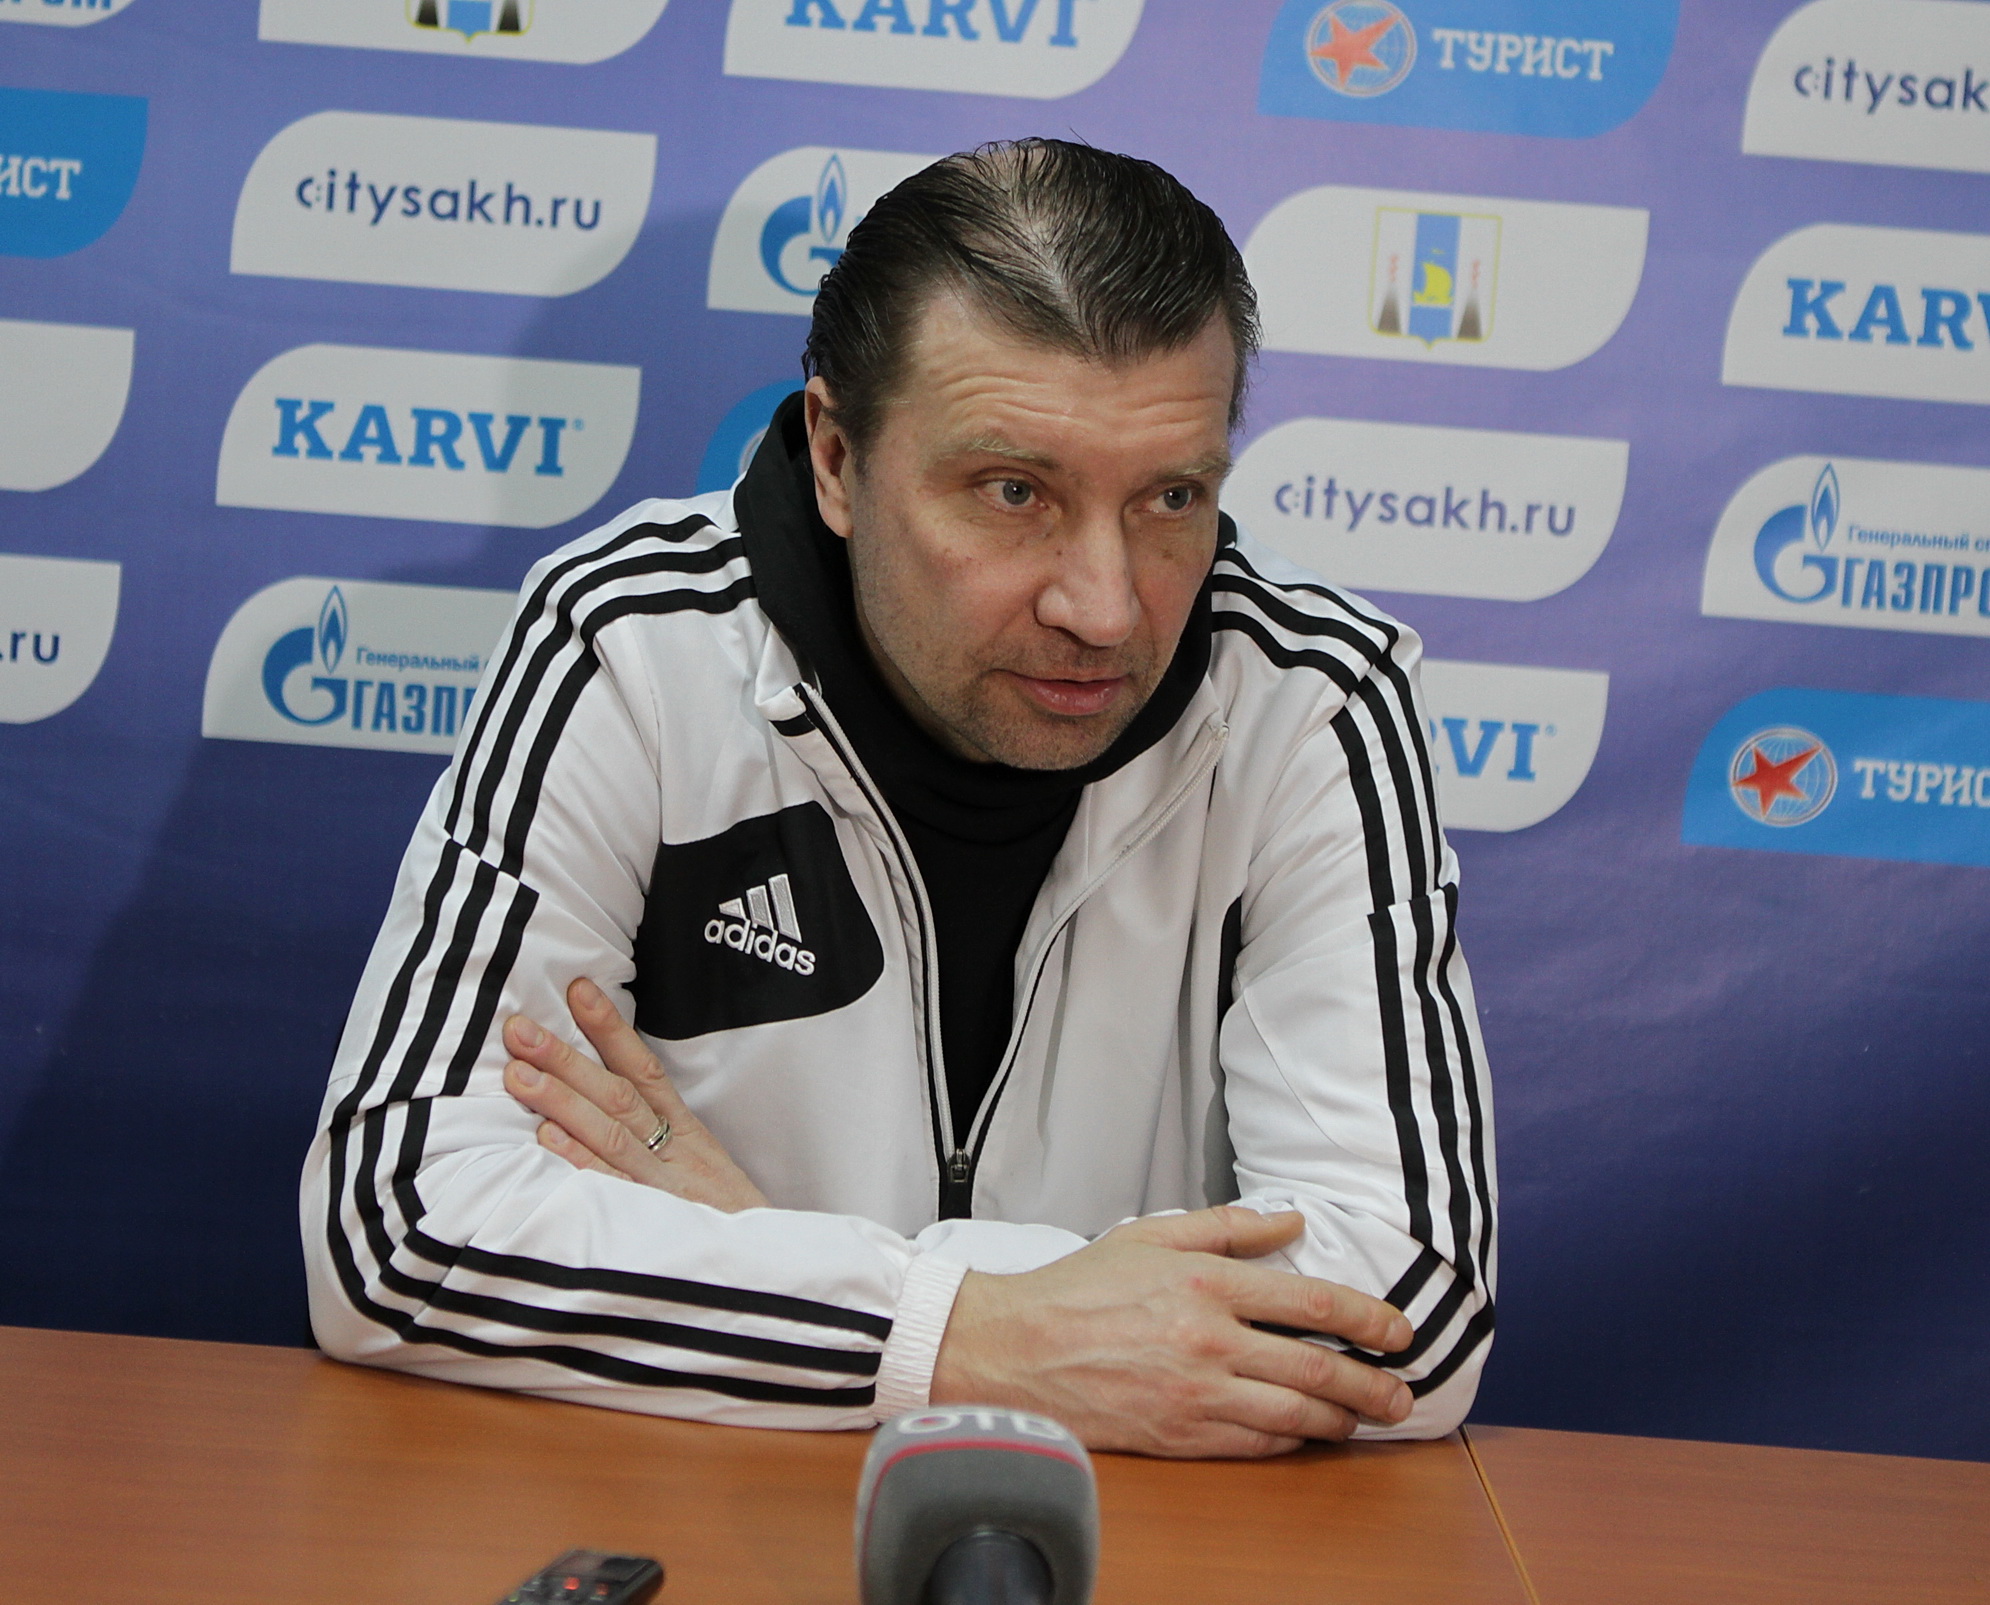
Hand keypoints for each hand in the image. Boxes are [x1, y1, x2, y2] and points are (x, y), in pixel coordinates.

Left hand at [501, 978, 768, 1213]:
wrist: (771, 1277)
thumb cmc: (730, 1226)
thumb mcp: (706, 1173)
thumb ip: (663, 1140)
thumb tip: (603, 1099)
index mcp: (689, 1137)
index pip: (646, 1070)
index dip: (611, 1030)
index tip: (579, 991)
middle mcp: (675, 1157)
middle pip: (618, 1096)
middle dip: (567, 1059)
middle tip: (519, 1029)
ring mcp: (663, 1192)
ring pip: (610, 1135)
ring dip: (561, 1101)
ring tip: (518, 1074)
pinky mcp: (653, 1230)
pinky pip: (612, 1190)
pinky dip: (580, 1163)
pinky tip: (546, 1140)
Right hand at [928, 1206, 1413, 1458]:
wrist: (1015, 1351)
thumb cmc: (1079, 1290)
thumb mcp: (1151, 1235)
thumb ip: (1228, 1227)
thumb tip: (1290, 1219)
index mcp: (1206, 1282)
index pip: (1314, 1304)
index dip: (1369, 1320)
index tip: (1398, 1331)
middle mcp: (1210, 1340)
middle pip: (1318, 1368)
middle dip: (1373, 1384)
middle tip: (1404, 1392)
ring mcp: (1197, 1394)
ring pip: (1295, 1414)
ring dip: (1343, 1420)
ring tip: (1369, 1420)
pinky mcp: (1181, 1435)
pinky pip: (1256, 1443)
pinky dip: (1291, 1440)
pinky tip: (1308, 1434)